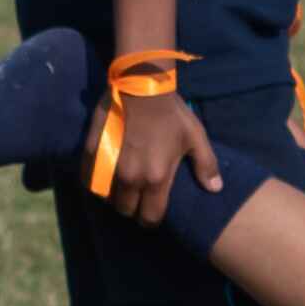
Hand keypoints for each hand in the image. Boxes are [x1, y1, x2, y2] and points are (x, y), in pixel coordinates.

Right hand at [100, 82, 228, 219]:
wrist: (140, 86)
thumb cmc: (171, 113)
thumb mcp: (195, 136)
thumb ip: (205, 165)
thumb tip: (215, 189)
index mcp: (157, 177)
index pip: (150, 216)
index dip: (151, 220)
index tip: (152, 214)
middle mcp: (131, 178)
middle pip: (125, 210)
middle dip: (132, 208)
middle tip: (136, 198)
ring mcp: (109, 167)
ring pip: (105, 198)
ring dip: (112, 196)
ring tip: (119, 187)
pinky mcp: (92, 155)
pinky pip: (89, 180)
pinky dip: (95, 183)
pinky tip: (102, 177)